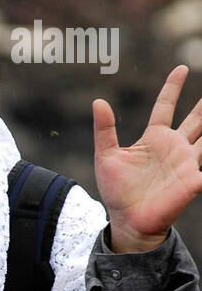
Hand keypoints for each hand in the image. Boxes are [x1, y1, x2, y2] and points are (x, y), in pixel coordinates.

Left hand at [93, 66, 201, 251]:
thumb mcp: (106, 158)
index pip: (166, 106)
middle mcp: (174, 146)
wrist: (127, 221)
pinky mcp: (192, 180)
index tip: (181, 69)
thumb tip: (98, 102)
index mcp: (154, 137)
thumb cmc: (118, 192)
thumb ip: (104, 130)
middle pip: (195, 118)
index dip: (173, 87)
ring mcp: (186, 162)